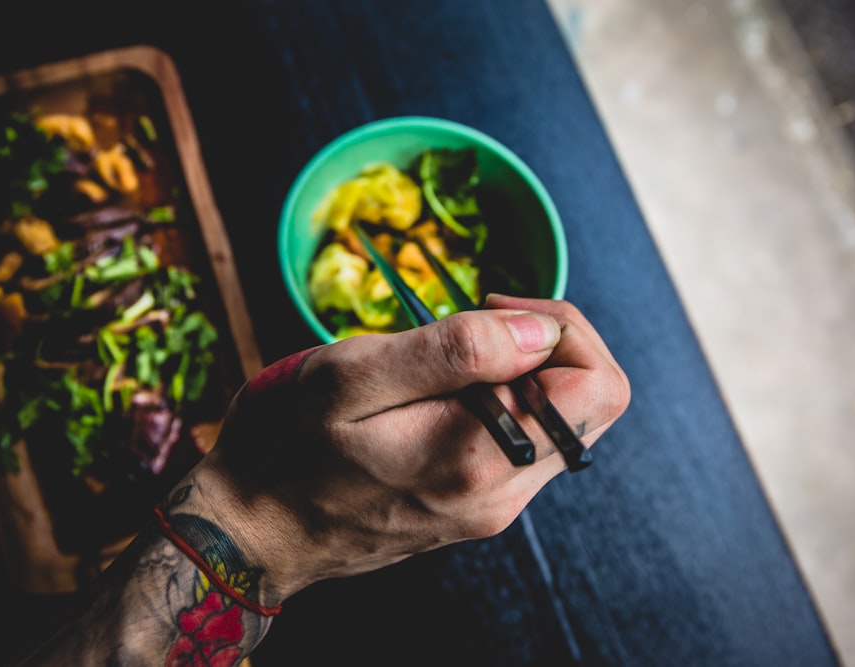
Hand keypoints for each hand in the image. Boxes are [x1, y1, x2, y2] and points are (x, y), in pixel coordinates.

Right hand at [171, 295, 629, 607]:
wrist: (256, 532)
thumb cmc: (286, 448)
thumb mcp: (350, 378)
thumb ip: (452, 351)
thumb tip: (541, 331)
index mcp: (479, 458)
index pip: (599, 386)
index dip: (563, 325)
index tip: (493, 308)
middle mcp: (502, 493)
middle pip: (593, 403)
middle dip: (551, 343)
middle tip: (480, 321)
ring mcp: (494, 504)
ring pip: (562, 421)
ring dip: (524, 371)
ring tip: (449, 359)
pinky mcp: (479, 504)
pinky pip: (525, 440)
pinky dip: (503, 400)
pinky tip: (444, 391)